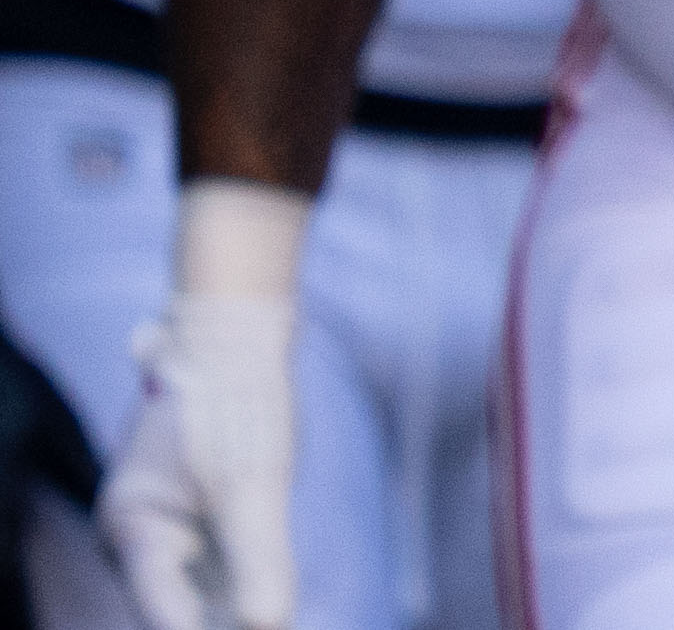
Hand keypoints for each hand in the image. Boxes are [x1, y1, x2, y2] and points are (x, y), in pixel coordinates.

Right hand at [100, 183, 306, 629]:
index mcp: (131, 530)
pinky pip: (220, 567)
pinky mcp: (202, 516)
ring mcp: (170, 526)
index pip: (163, 609)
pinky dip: (247, 584)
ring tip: (275, 617)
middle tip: (268, 625)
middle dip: (220, 623)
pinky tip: (277, 606)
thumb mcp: (252, 481)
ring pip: (201, 591)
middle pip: (177, 608)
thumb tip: (269, 624)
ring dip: (234, 608)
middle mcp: (142, 537)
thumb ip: (258, 555)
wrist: (237, 337)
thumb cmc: (235, 401)